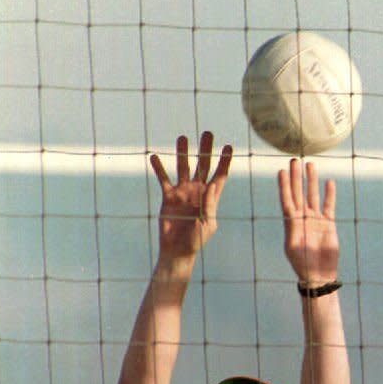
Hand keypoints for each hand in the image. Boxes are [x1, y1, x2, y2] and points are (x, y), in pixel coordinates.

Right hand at [150, 131, 231, 260]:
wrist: (177, 250)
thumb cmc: (196, 241)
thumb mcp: (207, 224)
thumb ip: (209, 206)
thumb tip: (211, 186)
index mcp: (210, 197)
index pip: (220, 175)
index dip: (225, 161)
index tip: (229, 146)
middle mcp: (197, 191)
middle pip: (203, 165)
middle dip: (205, 149)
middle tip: (207, 133)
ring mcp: (182, 192)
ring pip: (183, 167)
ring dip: (182, 153)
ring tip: (182, 137)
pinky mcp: (168, 197)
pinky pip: (163, 179)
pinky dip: (159, 168)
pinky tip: (154, 156)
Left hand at [278, 159, 338, 284]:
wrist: (319, 274)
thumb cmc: (303, 263)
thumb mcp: (292, 247)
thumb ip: (291, 230)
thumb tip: (290, 217)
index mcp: (291, 223)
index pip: (286, 199)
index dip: (284, 186)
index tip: (281, 171)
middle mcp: (302, 218)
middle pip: (298, 193)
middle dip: (296, 177)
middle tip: (294, 160)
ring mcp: (315, 219)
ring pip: (313, 195)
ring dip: (311, 181)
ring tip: (311, 165)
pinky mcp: (328, 224)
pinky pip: (328, 206)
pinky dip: (329, 194)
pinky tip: (329, 182)